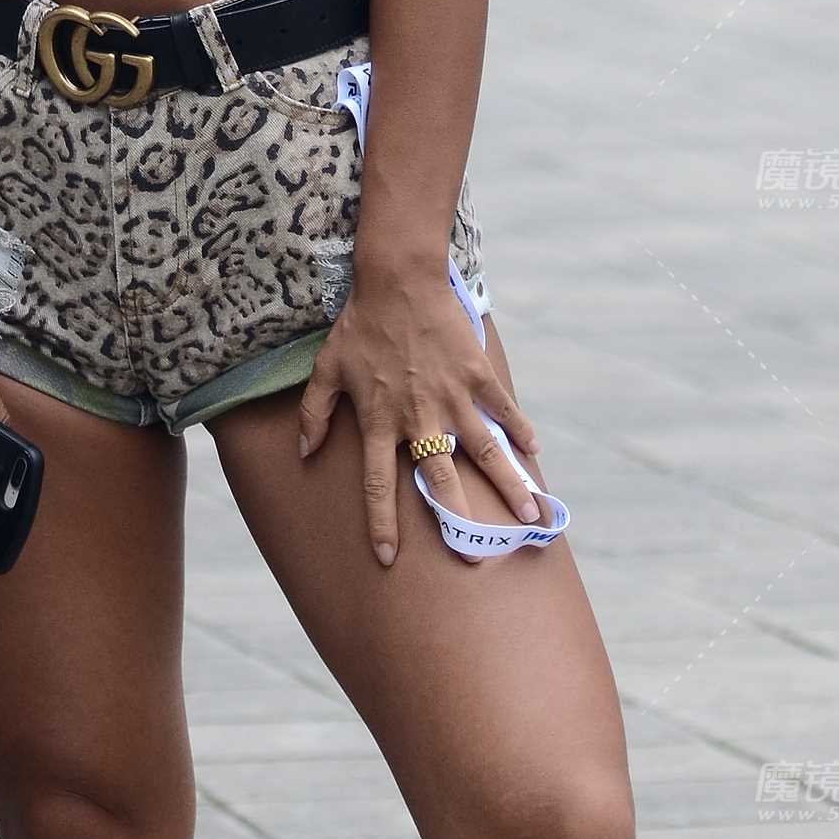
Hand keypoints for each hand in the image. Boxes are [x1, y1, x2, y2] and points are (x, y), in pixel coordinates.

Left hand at [296, 271, 543, 566]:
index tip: (386, 559)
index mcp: (379, 422)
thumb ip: (313, 414)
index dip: (381, 524)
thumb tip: (304, 452)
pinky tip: (534, 453)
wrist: (397, 279)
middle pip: (441, 481)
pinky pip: (503, 409)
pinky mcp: (476, 374)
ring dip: (509, 486)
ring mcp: (452, 397)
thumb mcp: (326, 369)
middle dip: (460, 522)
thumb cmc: (359, 325)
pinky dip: (520, 430)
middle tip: (478, 555)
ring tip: (532, 516)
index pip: (378, 485)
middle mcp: (417, 418)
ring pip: (484, 453)